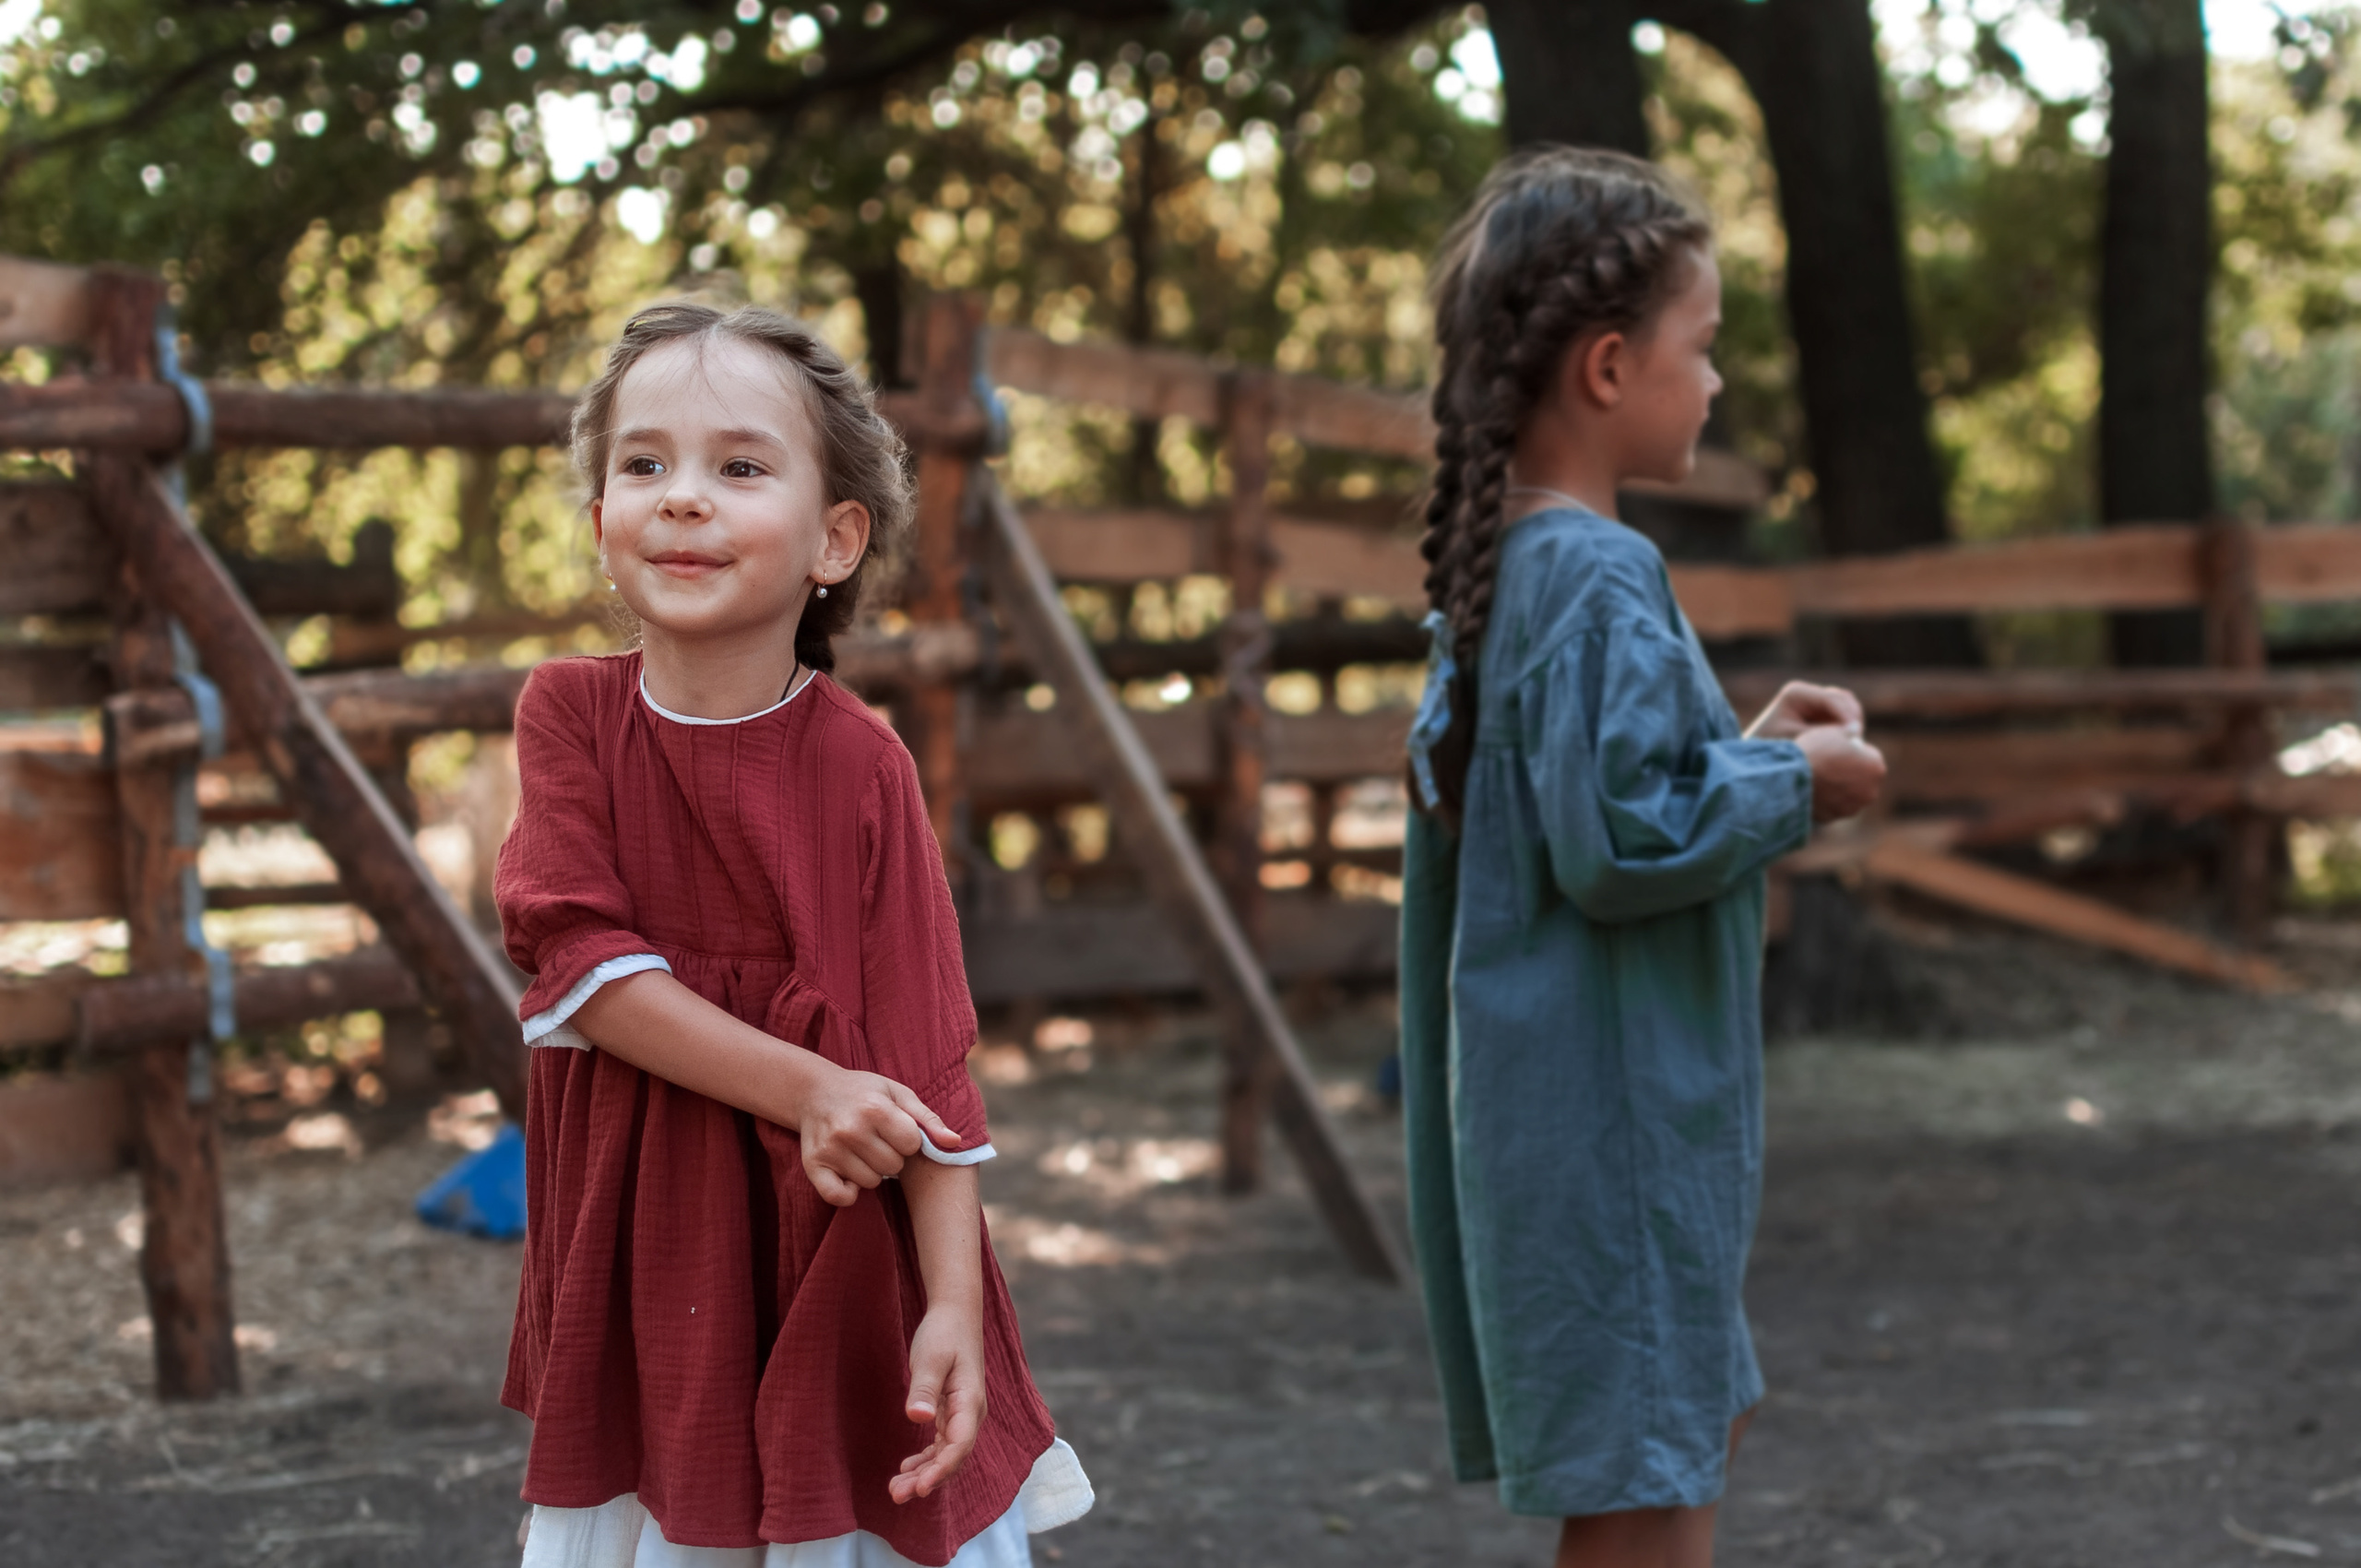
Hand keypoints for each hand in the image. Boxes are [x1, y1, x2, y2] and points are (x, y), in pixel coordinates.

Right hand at [791, 1059, 961, 1207]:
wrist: (814, 1091)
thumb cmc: (864, 1092)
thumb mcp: (898, 1094)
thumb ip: (928, 1119)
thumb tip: (955, 1143)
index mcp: (875, 1108)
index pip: (911, 1145)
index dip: (907, 1140)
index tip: (895, 1130)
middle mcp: (851, 1129)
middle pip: (892, 1166)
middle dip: (891, 1155)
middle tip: (877, 1140)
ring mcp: (830, 1149)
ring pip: (871, 1182)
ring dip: (871, 1171)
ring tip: (861, 1150)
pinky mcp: (813, 1165)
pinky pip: (838, 1197)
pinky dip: (848, 1192)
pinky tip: (848, 1175)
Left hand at [891, 1306, 985, 1502]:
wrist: (955, 1313)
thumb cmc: (944, 1332)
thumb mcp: (930, 1357)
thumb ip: (924, 1388)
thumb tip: (917, 1418)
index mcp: (970, 1401)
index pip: (959, 1446)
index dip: (941, 1470)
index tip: (920, 1487)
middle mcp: (970, 1413)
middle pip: (952, 1457)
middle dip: (927, 1480)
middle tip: (897, 1495)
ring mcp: (962, 1414)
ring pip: (946, 1454)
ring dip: (924, 1473)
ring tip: (896, 1489)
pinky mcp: (951, 1411)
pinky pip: (942, 1444)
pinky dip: (927, 1459)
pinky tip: (907, 1468)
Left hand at [1747, 681, 1864, 742]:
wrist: (1755, 761)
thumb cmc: (1771, 751)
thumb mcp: (1799, 743)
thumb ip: (1825, 735)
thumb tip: (1855, 733)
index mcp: (1797, 693)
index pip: (1831, 699)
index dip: (1846, 716)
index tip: (1854, 735)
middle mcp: (1808, 694)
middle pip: (1844, 699)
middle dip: (1852, 719)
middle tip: (1856, 742)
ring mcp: (1817, 704)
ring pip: (1848, 708)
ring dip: (1852, 725)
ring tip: (1852, 746)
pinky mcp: (1823, 717)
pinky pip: (1845, 720)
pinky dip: (1848, 732)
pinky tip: (1847, 747)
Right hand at [1797, 723, 1885, 822]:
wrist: (1792, 777)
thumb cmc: (1815, 751)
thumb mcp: (1834, 732)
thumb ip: (1849, 732)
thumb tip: (1856, 728)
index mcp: (1877, 768)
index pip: (1869, 755)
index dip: (1853, 750)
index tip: (1837, 748)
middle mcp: (1870, 791)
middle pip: (1861, 777)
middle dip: (1849, 771)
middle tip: (1828, 762)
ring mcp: (1852, 807)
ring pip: (1847, 794)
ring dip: (1838, 787)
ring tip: (1818, 776)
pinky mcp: (1834, 818)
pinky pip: (1831, 805)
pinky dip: (1825, 799)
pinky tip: (1811, 788)